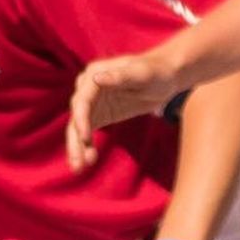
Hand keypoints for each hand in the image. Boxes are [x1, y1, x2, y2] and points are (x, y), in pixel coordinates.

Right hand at [68, 50, 182, 168]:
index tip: (85, 139)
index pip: (82, 101)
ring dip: (77, 148)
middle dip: (75, 141)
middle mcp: (87, 89)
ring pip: (78, 129)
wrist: (164, 77)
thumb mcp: (141, 74)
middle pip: (77, 118)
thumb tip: (95, 79)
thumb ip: (119, 77)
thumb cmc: (155, 71)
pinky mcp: (98, 116)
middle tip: (79, 163)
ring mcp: (91, 104)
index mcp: (93, 75)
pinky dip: (85, 148)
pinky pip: (86, 134)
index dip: (81, 120)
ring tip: (79, 168)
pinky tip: (89, 161)